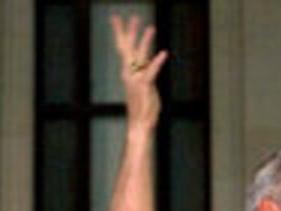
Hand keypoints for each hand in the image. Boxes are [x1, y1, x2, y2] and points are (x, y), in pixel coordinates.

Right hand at [111, 14, 167, 130]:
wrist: (139, 124)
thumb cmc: (143, 108)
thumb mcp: (144, 87)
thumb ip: (144, 74)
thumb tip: (144, 65)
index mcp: (128, 71)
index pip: (123, 47)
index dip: (120, 32)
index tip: (115, 18)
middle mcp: (130, 73)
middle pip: (126, 47)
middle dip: (127, 30)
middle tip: (126, 16)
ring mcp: (136, 79)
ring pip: (140, 55)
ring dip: (145, 40)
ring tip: (151, 27)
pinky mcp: (145, 86)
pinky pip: (151, 71)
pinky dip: (157, 62)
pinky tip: (164, 53)